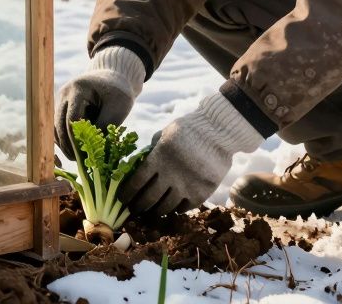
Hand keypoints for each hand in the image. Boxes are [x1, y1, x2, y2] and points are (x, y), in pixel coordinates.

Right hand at [54, 45, 145, 159]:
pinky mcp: (62, 107)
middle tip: (77, 161)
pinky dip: (63, 139)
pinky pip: (58, 126)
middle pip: (59, 123)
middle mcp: (65, 93)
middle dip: (67, 144)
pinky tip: (72, 151)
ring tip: (75, 158)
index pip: (71, 118)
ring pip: (55, 126)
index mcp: (78, 88)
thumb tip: (92, 150)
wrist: (112, 78)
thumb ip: (104, 126)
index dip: (76, 139)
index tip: (84, 155)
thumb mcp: (118, 108)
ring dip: (63, 143)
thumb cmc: (118, 93)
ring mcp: (61, 100)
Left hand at [119, 91, 263, 215]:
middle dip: (139, 206)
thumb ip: (153, 151)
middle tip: (135, 209)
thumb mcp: (165, 135)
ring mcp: (187, 186)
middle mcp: (171, 175)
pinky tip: (173, 207)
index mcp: (158, 158)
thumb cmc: (189, 130)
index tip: (123, 199)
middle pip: (148, 199)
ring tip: (153, 210)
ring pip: (166, 207)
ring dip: (157, 210)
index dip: (127, 193)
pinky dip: (176, 209)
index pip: (136, 182)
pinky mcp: (201, 193)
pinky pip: (184, 208)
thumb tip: (139, 166)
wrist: (219, 132)